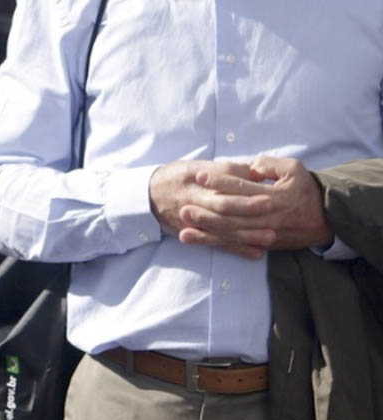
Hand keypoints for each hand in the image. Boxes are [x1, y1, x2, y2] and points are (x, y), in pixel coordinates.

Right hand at [149, 160, 274, 258]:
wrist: (148, 196)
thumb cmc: (177, 178)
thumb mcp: (196, 167)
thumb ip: (225, 169)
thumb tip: (253, 171)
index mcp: (195, 179)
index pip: (221, 180)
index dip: (242, 183)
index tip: (264, 184)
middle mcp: (194, 200)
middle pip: (222, 204)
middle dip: (247, 206)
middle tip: (271, 205)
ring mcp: (194, 220)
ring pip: (222, 228)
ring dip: (247, 233)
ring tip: (271, 235)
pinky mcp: (196, 234)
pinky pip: (217, 243)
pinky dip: (237, 249)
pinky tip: (256, 253)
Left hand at [179, 155, 331, 253]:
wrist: (325, 220)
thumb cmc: (306, 190)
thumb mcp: (295, 170)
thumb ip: (270, 165)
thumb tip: (249, 166)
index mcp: (274, 196)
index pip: (242, 188)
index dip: (220, 182)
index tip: (200, 176)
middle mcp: (267, 217)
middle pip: (232, 214)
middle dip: (206, 209)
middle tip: (183, 203)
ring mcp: (263, 233)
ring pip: (229, 232)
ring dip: (204, 228)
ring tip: (182, 222)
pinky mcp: (261, 244)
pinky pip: (233, 244)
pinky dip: (212, 241)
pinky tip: (193, 238)